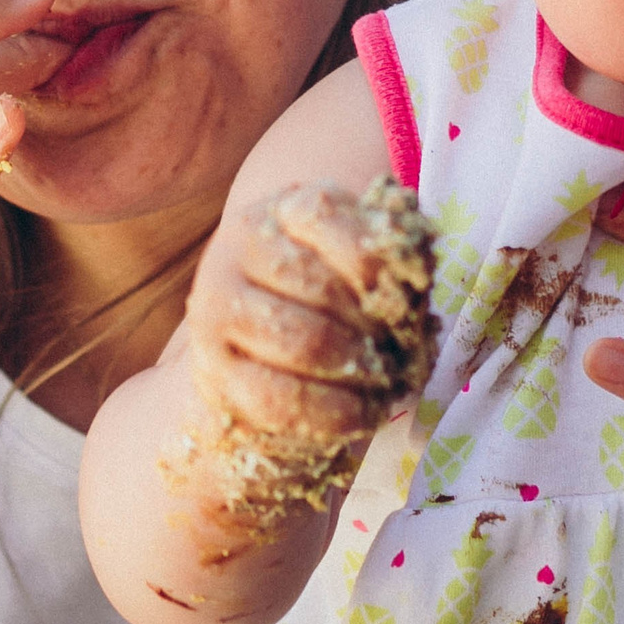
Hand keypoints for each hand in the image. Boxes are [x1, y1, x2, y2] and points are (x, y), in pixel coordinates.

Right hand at [181, 183, 433, 496]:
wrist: (255, 349)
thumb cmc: (329, 302)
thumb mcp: (360, 266)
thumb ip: (390, 259)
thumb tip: (413, 269)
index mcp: (279, 209)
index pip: (328, 216)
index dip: (377, 261)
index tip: (403, 295)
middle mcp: (235, 247)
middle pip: (326, 290)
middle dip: (377, 331)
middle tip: (400, 354)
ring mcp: (214, 306)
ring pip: (306, 343)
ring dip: (360, 372)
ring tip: (382, 383)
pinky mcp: (210, 370)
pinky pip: (281, 400)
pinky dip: (336, 413)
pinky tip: (360, 414)